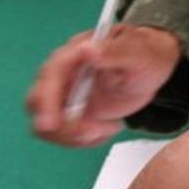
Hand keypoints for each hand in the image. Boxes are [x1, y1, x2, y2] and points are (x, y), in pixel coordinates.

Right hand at [25, 25, 180, 146]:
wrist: (150, 68)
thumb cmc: (144, 55)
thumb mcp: (137, 53)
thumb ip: (114, 52)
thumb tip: (88, 49)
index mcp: (73, 54)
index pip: (49, 76)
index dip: (46, 101)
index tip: (51, 124)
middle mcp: (61, 75)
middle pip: (37, 103)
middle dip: (60, 125)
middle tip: (92, 132)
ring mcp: (62, 96)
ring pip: (48, 125)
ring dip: (74, 136)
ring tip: (108, 128)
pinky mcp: (69, 114)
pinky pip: (63, 135)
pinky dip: (84, 139)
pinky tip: (107, 128)